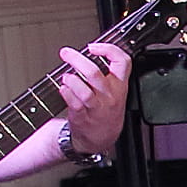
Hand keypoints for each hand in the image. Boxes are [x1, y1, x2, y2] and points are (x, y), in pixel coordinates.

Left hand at [53, 42, 133, 156]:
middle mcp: (109, 96)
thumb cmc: (105, 112)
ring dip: (71, 80)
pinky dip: (66, 93)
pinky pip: (73, 102)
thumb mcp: (117, 93)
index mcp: (120, 87)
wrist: (100, 139)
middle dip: (77, 60)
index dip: (108, 50)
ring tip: (66, 76)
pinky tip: (63, 89)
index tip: (94, 47)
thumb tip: (91, 52)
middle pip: (94, 73)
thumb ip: (108, 74)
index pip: (122, 62)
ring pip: (84, 90)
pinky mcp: (82, 116)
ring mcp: (96, 107)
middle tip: (66, 53)